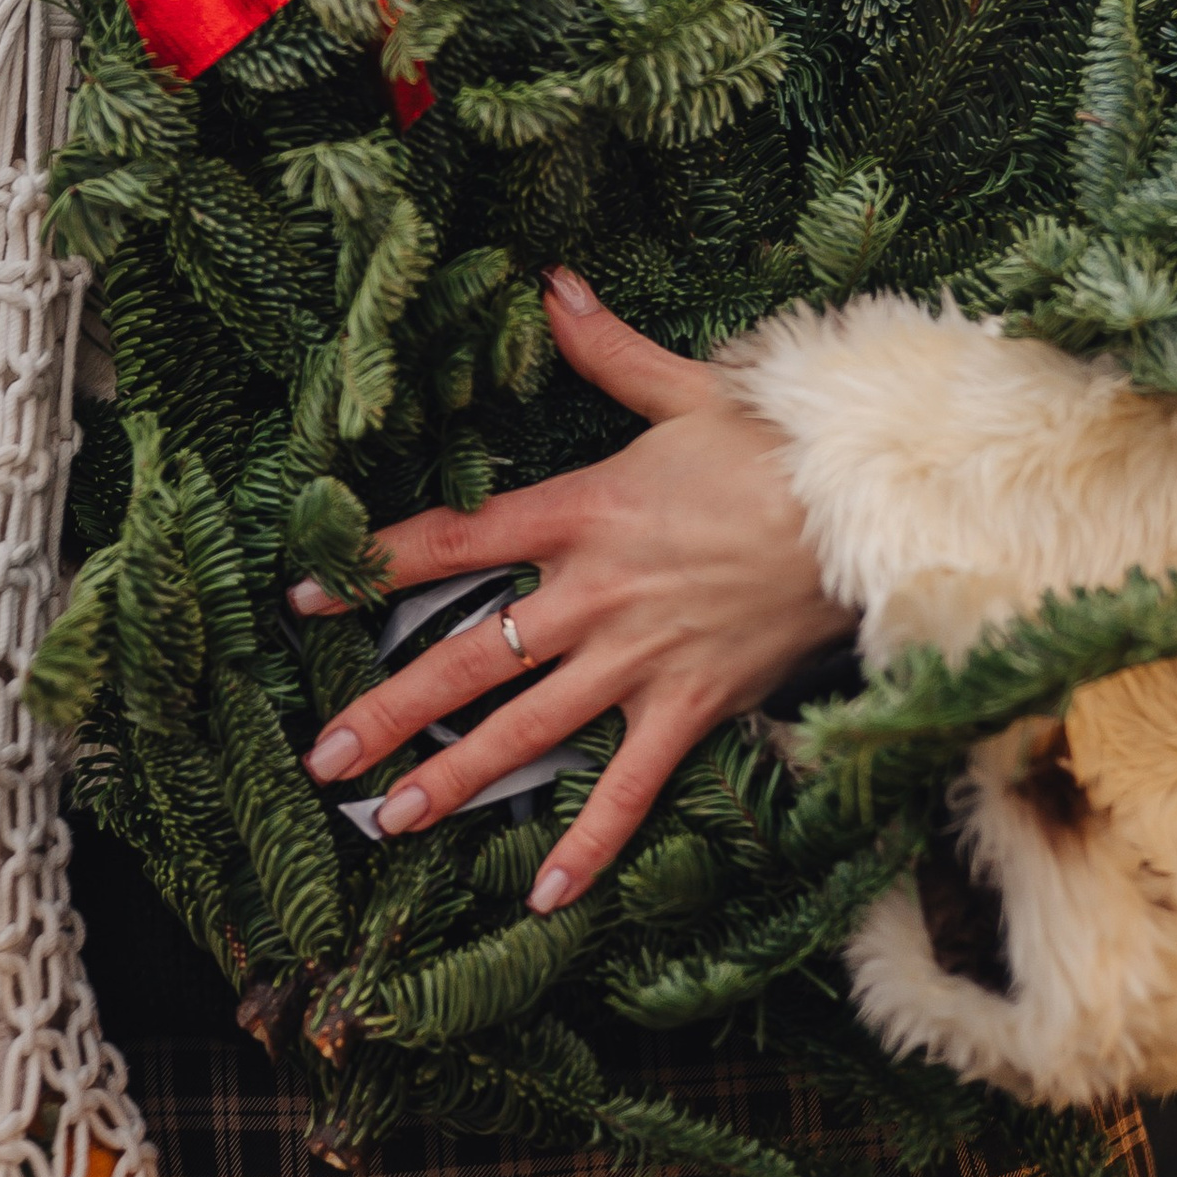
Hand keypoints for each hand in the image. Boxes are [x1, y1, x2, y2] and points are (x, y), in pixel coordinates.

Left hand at [291, 272, 853, 913]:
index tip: (306, 597)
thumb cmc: (778, 446)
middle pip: (469, 657)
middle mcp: (594, 593)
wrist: (871, 510)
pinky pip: (629, 788)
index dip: (373, 568)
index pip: (454, 542)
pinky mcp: (691, 706)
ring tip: (387, 820)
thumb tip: (552, 282)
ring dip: (454, 779)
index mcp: (582, 510)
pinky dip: (587, 843)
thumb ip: (607, 348)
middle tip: (321, 756)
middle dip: (389, 710)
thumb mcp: (686, 388)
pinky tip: (542, 894)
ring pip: (527, 729)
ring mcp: (639, 658)